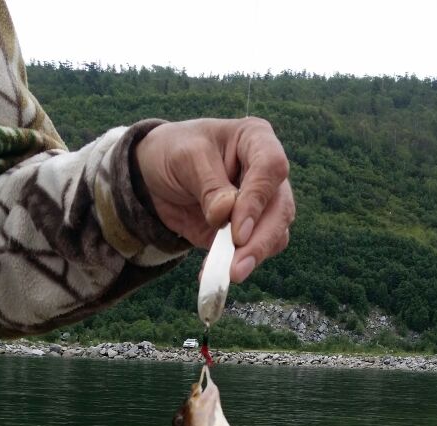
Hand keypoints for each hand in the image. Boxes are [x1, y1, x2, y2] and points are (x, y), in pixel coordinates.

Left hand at [134, 117, 294, 282]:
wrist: (155, 177)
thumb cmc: (174, 152)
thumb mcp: (185, 157)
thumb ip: (209, 185)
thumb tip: (225, 216)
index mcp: (256, 140)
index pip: (271, 167)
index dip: (257, 200)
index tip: (237, 231)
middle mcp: (267, 174)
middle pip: (281, 209)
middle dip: (260, 241)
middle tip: (237, 268)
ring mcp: (261, 206)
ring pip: (276, 234)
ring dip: (253, 257)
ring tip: (227, 274)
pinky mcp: (249, 232)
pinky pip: (253, 252)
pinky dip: (236, 265)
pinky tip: (214, 273)